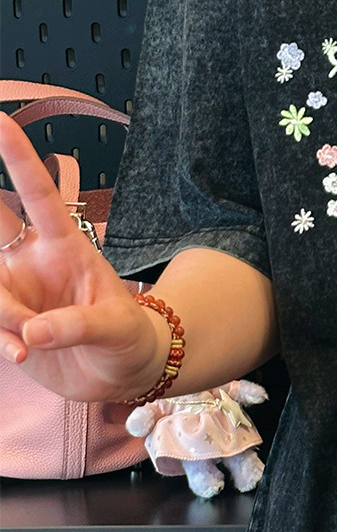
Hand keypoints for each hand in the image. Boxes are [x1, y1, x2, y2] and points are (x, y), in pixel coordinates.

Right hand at [0, 112, 165, 401]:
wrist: (123, 373)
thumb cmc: (128, 336)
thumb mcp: (116, 327)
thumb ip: (77, 325)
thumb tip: (32, 333)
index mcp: (65, 245)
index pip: (38, 194)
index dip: (18, 158)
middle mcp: (32, 261)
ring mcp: (15, 290)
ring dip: (1, 315)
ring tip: (28, 345)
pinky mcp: (5, 321)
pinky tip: (21, 355)